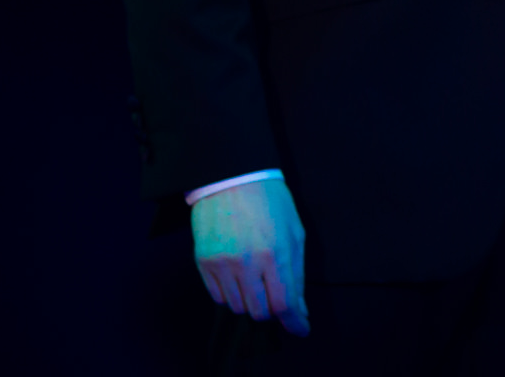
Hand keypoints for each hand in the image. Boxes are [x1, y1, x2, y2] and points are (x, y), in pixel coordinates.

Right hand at [192, 177, 309, 336]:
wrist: (231, 177)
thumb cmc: (270, 201)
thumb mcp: (295, 232)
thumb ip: (297, 272)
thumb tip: (300, 308)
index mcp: (275, 252)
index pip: (284, 303)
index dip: (294, 321)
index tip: (300, 328)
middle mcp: (247, 262)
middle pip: (260, 311)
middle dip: (272, 310)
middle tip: (275, 295)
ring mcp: (222, 263)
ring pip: (237, 307)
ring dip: (251, 301)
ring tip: (256, 280)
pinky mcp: (203, 262)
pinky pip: (217, 296)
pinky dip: (231, 294)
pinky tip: (238, 276)